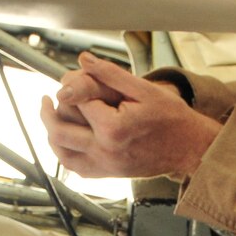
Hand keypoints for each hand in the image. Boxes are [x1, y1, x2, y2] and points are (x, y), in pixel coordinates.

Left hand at [38, 53, 222, 179]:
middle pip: (59, 129)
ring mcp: (105, 166)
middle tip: (46, 99)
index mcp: (112, 128)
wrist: (189, 147)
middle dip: (48, 111)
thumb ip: (109, 75)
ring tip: (51, 116)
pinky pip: (76, 167)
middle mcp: (105, 150)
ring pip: (62, 152)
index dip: (71, 85)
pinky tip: (66, 138)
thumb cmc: (171, 118)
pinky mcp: (108, 174)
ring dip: (51, 133)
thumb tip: (83, 61)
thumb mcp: (143, 89)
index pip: (76, 101)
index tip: (72, 76)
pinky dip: (65, 153)